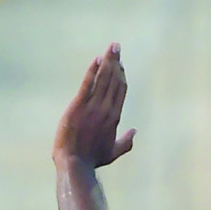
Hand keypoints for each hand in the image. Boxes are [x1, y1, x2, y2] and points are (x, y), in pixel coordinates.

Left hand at [54, 42, 135, 168]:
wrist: (75, 162)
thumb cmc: (92, 159)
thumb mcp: (113, 153)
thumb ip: (126, 142)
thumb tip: (135, 132)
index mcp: (114, 117)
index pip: (121, 91)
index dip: (121, 75)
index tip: (121, 64)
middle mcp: (107, 108)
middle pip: (114, 80)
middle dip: (116, 62)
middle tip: (116, 47)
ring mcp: (93, 106)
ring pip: (104, 78)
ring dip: (108, 61)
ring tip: (111, 47)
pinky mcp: (79, 105)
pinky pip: (88, 83)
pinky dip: (94, 70)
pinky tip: (97, 59)